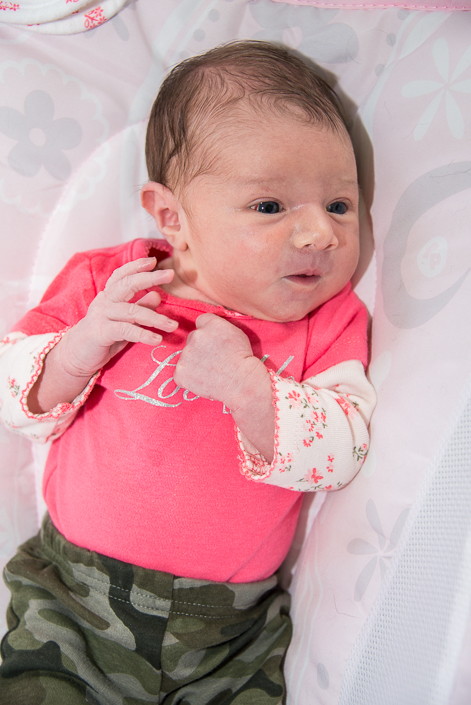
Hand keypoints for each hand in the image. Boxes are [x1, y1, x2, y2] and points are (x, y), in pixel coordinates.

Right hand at [52, 257, 177, 380]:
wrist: (77, 356)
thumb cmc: (104, 336)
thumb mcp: (124, 321)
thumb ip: (139, 307)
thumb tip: (157, 295)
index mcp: (109, 296)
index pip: (122, 275)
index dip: (136, 266)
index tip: (154, 261)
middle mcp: (105, 302)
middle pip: (127, 284)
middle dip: (150, 277)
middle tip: (171, 274)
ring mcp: (102, 316)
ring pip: (132, 311)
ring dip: (155, 318)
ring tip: (172, 325)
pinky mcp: (101, 332)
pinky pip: (126, 330)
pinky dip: (143, 334)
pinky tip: (157, 339)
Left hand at [174, 313, 265, 409]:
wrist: (240, 381)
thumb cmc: (243, 360)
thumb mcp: (237, 334)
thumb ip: (220, 328)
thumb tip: (212, 331)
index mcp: (210, 324)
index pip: (201, 321)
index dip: (207, 332)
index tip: (212, 342)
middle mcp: (196, 335)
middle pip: (192, 338)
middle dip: (200, 348)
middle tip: (212, 360)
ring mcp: (186, 354)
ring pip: (186, 356)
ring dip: (194, 363)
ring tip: (210, 373)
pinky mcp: (180, 372)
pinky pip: (180, 373)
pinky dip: (188, 378)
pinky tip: (202, 381)